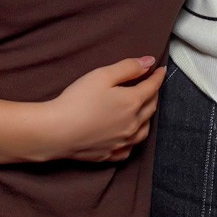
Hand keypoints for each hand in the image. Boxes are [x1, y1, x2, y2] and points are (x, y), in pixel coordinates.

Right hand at [38, 56, 164, 162]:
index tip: (160, 70)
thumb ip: (128, 67)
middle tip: (152, 86)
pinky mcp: (109, 155)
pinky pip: (129, 149)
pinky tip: (129, 136)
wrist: (56, 132)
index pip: (152, 87)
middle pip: (150, 108)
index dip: (157, 77)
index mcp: (132, 103)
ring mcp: (122, 142)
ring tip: (144, 110)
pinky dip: (133, 140)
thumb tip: (149, 62)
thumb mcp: (102, 75)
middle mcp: (132, 124)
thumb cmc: (77, 100)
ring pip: (143, 130)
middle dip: (153, 94)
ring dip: (147, 118)